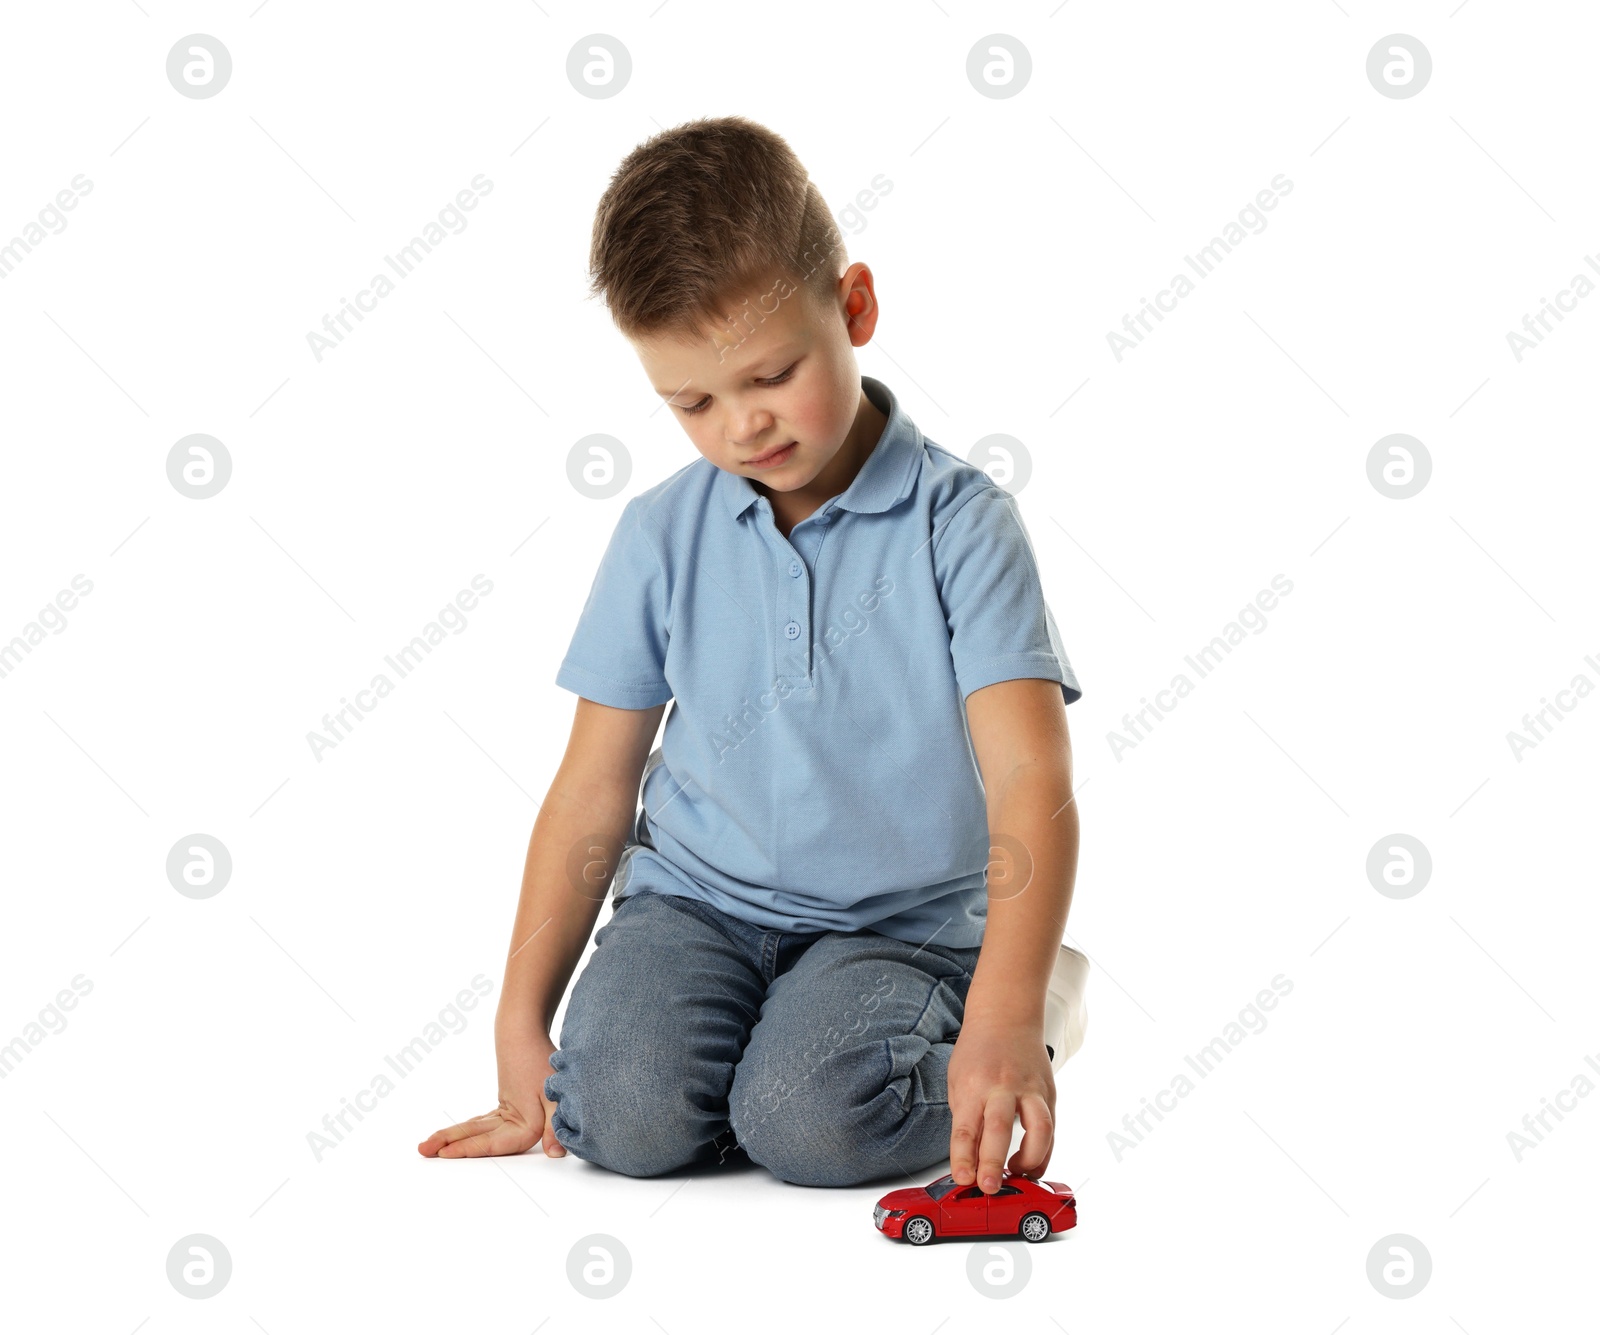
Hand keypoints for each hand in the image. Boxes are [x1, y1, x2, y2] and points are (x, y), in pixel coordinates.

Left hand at [417, 1030, 564, 1158]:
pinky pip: (482, 1124)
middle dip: (453, 1144)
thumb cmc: (539, 1060)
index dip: (470, 1149)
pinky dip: (465, 1130)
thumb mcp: (551, 1095)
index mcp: (533, 1127)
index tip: (445, 1152)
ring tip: (426, 1144)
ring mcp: (513, 1117)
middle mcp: (523, 1126)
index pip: (496, 1144)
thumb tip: (556, 1153)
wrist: (527, 1030)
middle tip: (423, 1150)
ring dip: (454, 1137)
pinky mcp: (507, 1108)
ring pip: (478, 1131)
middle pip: (483, 1140)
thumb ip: (552, 1127)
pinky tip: (449, 1139)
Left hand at [946, 1016, 1054, 1192]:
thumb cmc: (978, 1052)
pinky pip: (1051, 1129)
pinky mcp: (1049, 1094)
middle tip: (989, 1186)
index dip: (963, 1157)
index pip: (966, 1127)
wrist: (1007, 1018)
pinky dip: (1043, 1152)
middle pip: (1000, 1128)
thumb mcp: (958, 1081)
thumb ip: (966, 1120)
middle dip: (994, 1162)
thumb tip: (970, 1161)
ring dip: (1030, 1160)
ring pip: (1040, 1129)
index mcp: (974, 1084)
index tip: (963, 1179)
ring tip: (1017, 1175)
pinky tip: (1031, 1165)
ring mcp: (1030, 1089)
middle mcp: (1003, 1086)